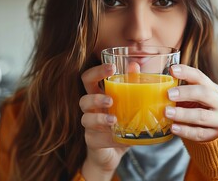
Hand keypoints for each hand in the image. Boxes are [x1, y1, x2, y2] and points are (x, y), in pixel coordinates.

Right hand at [79, 63, 128, 179]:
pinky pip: (95, 138)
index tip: (112, 67)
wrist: (114, 152)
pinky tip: (117, 137)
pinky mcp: (91, 141)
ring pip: (85, 118)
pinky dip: (107, 138)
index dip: (97, 71)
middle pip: (83, 98)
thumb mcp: (130, 105)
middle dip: (94, 98)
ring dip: (99, 118)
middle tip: (110, 98)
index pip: (89, 79)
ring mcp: (89, 126)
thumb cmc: (122, 123)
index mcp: (98, 95)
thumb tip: (135, 65)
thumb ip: (132, 86)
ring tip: (113, 119)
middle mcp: (90, 109)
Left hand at [165, 64, 217, 141]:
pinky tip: (173, 127)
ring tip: (167, 112)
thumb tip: (157, 85)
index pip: (200, 77)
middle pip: (204, 94)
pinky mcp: (215, 136)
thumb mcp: (194, 99)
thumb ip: (181, 92)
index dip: (186, 72)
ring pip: (201, 115)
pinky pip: (199, 133)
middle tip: (168, 94)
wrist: (216, 136)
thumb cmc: (199, 111)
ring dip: (183, 113)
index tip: (172, 70)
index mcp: (213, 89)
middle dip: (186, 92)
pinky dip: (185, 130)